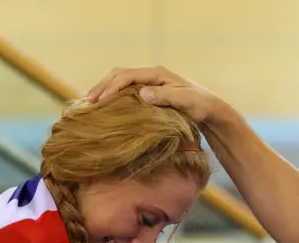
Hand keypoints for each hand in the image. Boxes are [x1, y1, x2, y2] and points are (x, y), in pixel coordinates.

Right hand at [85, 66, 227, 122]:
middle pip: (119, 75)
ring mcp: (150, 84)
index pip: (127, 76)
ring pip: (121, 82)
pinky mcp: (150, 94)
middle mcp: (151, 76)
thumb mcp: (185, 101)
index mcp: (157, 74)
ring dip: (105, 91)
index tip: (100, 101)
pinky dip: (113, 97)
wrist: (211, 111)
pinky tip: (105, 108)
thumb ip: (165, 97)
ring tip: (90, 104)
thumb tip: (142, 94)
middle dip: (102, 86)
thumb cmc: (200, 105)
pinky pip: (126, 92)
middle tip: (87, 101)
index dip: (111, 87)